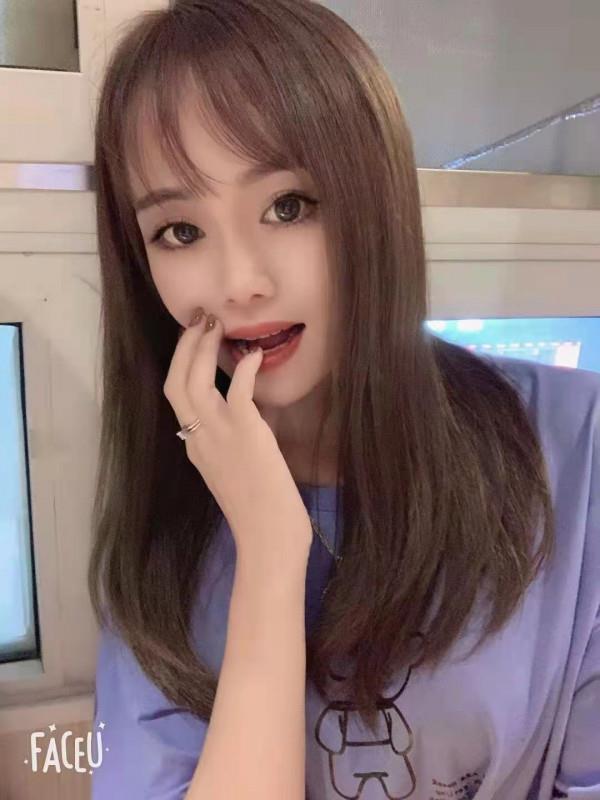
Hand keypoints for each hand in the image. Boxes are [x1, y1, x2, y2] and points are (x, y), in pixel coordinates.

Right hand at [164, 309, 312, 566]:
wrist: (268, 538)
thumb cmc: (260, 511)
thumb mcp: (239, 470)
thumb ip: (240, 439)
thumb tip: (259, 410)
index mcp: (195, 447)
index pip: (178, 398)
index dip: (182, 365)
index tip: (194, 342)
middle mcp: (198, 438)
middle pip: (174, 382)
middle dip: (183, 347)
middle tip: (198, 320)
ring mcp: (217, 435)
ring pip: (193, 381)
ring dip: (201, 348)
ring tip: (214, 324)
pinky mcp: (245, 434)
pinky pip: (237, 391)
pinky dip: (244, 369)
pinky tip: (253, 355)